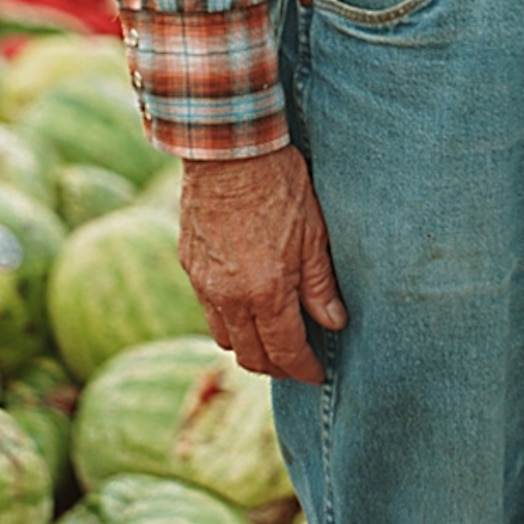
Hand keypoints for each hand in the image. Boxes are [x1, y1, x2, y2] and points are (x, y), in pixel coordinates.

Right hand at [177, 145, 346, 383]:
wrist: (228, 149)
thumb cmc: (279, 184)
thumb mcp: (313, 233)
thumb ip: (320, 285)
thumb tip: (333, 323)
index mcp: (265, 292)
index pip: (286, 352)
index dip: (305, 369)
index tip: (318, 374)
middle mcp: (229, 297)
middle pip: (250, 356)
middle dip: (277, 366)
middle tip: (298, 361)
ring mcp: (203, 282)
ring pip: (225, 337)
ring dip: (249, 345)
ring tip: (272, 335)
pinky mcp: (189, 264)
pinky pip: (208, 308)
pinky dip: (229, 317)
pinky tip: (247, 301)